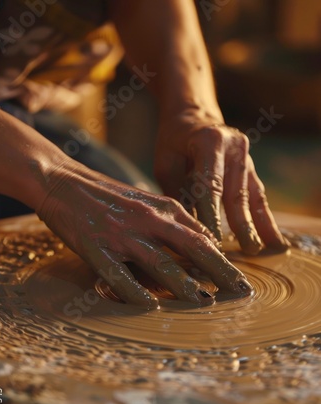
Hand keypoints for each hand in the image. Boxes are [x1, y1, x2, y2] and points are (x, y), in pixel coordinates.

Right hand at [36, 161, 252, 308]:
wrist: (64, 182)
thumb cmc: (110, 195)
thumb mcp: (148, 201)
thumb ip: (176, 220)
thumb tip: (207, 243)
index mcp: (164, 208)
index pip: (202, 237)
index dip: (223, 260)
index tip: (239, 279)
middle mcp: (149, 221)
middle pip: (193, 249)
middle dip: (220, 272)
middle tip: (241, 292)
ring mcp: (123, 235)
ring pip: (162, 264)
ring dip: (186, 285)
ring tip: (205, 303)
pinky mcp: (98, 249)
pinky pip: (120, 276)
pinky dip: (136, 292)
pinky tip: (151, 306)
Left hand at [154, 109, 288, 254]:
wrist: (192, 117)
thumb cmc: (174, 142)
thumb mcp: (166, 164)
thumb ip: (177, 193)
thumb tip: (185, 230)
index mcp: (209, 141)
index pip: (210, 185)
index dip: (211, 215)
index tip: (212, 241)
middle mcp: (234, 147)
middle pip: (236, 192)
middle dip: (240, 224)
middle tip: (244, 251)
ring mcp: (247, 157)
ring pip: (251, 195)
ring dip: (257, 225)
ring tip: (263, 250)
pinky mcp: (251, 168)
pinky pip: (258, 196)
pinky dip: (263, 218)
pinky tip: (272, 239)